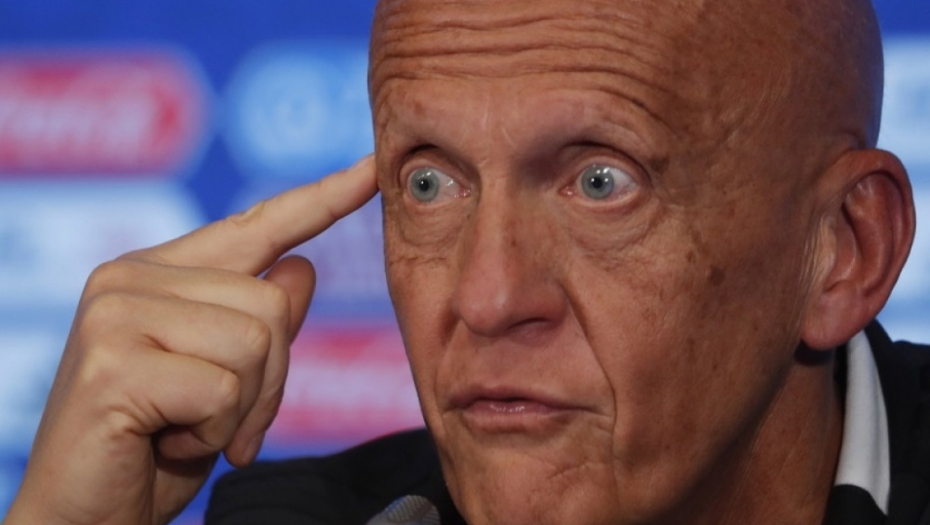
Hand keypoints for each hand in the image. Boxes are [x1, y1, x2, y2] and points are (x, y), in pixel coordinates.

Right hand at [3, 157, 377, 524]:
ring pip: (257, 342)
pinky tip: (167, 442)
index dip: (322, 198)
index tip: (372, 169)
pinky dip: (214, 433)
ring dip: (241, 409)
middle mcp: (132, 277)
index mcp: (160, 272)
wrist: (84, 518)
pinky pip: (224, 389)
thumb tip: (304, 265)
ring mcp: (117, 313)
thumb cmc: (155, 448)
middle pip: (274, 303)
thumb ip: (261, 322)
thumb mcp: (227, 381)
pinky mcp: (113, 362)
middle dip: (269, 382)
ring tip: (189, 430)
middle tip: (222, 424)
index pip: (258, 224)